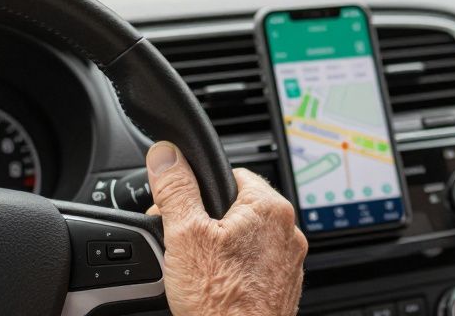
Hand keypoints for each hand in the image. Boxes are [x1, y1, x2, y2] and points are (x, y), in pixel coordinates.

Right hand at [146, 142, 306, 315]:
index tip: (179, 207)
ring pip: (245, 238)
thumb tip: (166, 155)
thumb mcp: (185, 235)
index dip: (198, 189)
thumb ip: (175, 189)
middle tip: (183, 244)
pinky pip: (254, 264)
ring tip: (197, 269)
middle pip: (237, 208)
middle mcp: (288, 229)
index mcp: (270, 207)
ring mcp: (288, 259)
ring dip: (219, 247)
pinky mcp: (282, 283)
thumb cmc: (221, 300)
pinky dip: (234, 270)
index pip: (232, 175)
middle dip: (206, 221)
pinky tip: (216, 285)